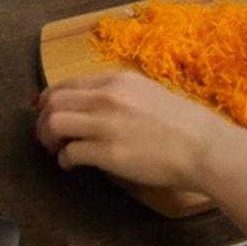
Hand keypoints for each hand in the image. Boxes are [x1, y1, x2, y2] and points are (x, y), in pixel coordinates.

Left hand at [35, 71, 246, 191]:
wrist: (204, 147)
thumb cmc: (185, 124)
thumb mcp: (149, 94)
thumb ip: (119, 96)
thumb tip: (93, 106)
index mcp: (117, 80)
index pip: (68, 83)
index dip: (49, 98)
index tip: (43, 110)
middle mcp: (107, 97)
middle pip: (54, 101)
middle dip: (42, 119)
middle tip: (44, 135)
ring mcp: (106, 124)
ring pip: (54, 123)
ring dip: (47, 138)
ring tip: (54, 149)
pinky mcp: (108, 152)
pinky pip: (70, 152)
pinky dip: (64, 160)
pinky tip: (71, 165)